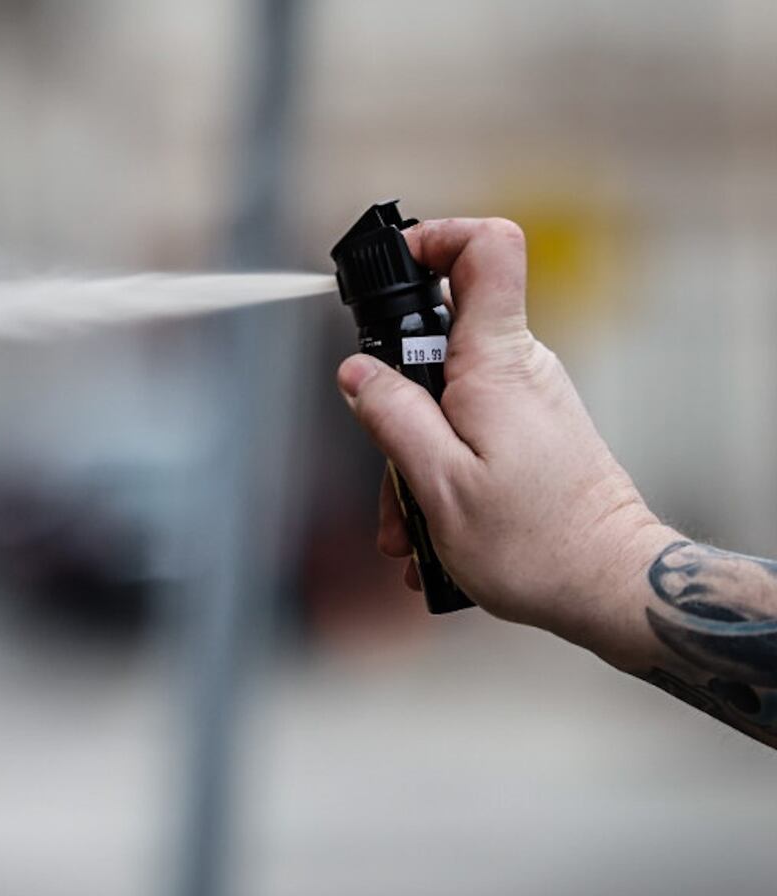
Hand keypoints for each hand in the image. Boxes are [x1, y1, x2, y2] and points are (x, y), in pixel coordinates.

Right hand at [338, 218, 675, 662]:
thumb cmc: (535, 544)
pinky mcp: (531, 433)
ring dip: (411, 462)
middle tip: (387, 465)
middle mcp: (518, 370)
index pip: (486, 250)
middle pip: (437, 344)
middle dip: (392, 403)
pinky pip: (466, 432)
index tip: (393, 269)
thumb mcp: (439, 483)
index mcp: (495, 365)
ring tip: (409, 530)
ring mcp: (527, 402)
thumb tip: (356, 371)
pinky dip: (439, 475)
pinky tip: (431, 533)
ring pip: (444, 401)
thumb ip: (392, 415)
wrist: (608, 588)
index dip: (437, 239)